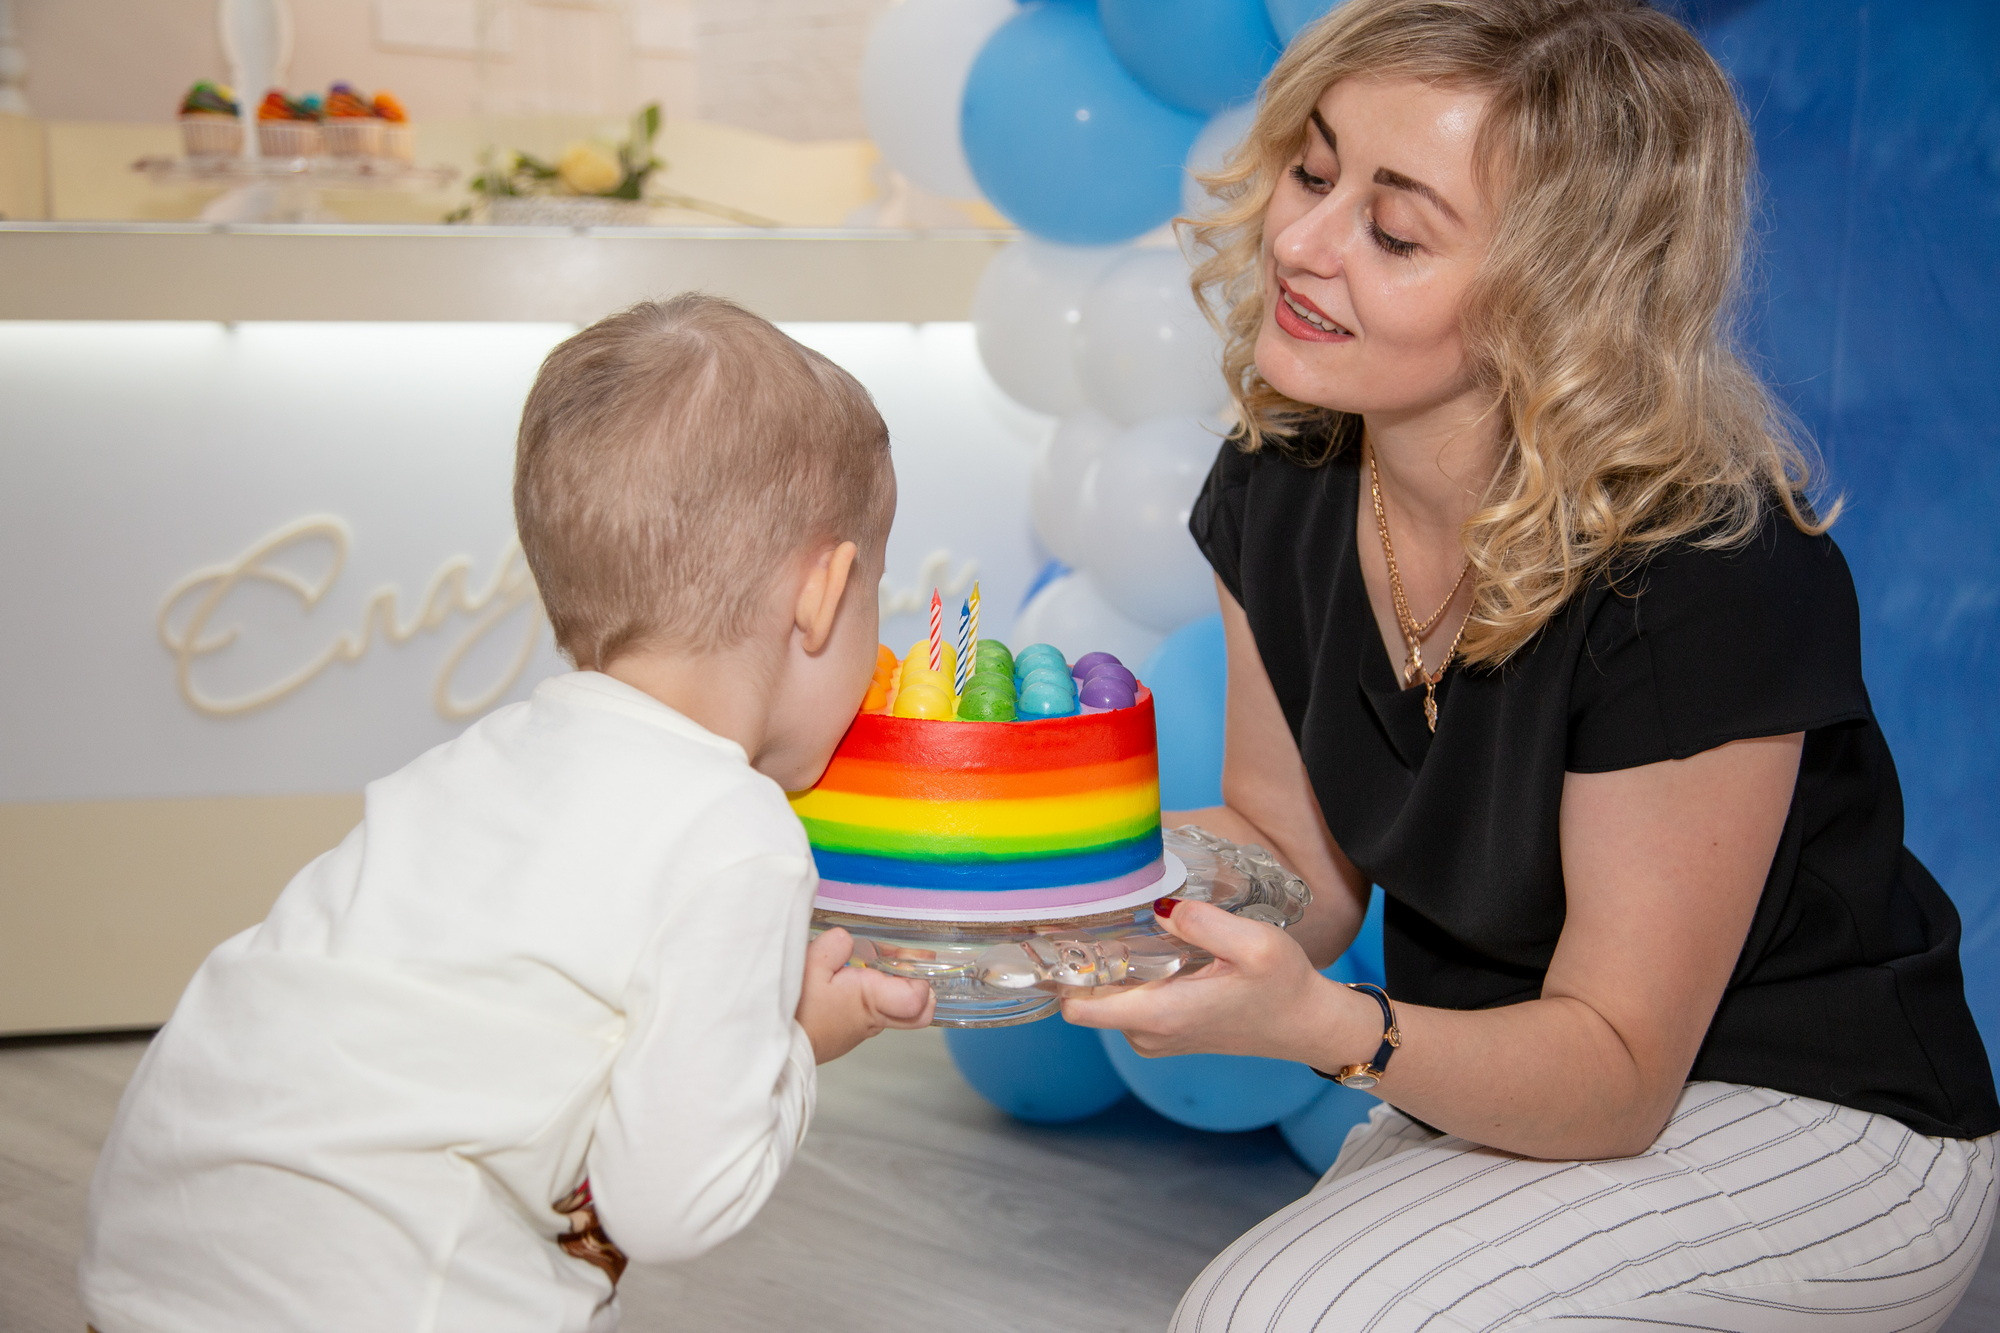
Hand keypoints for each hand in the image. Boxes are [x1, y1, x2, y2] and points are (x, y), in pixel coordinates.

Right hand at [795, 928, 933, 1062]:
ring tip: (865, 961)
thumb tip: (847, 940)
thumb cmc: (793, 1010)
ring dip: (886, 987)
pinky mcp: (845, 1033)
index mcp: (872, 1001)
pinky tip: (844, 980)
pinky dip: (864, 996)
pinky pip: (868, 1013)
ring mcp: (860, 1030)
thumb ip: (835, 946)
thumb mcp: (810, 966)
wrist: (771, 1048)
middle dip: (914, 984)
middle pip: (916, 1010)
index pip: (919, 999)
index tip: (910, 957)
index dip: (920, 977)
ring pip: (891, 1009)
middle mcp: (873, 1020)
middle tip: (902, 960)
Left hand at [1061, 900, 1366, 1064]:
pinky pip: (1128, 1002)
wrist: (1307, 1024)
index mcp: (1161, 1015)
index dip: (1063, 972)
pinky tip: (1160, 950)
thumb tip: (1159, 909)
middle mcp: (1148, 1034)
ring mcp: (1154, 1037)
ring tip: (1144, 929)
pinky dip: (1134, 976)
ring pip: (1108, 997)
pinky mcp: (1164, 1033)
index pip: (1077, 1008)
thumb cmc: (1284, 986)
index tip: (1065, 935)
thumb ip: (1203, 923)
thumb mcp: (1255, 944)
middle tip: (1110, 915)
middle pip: (1088, 995)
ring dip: (1117, 965)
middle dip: (1092, 959)